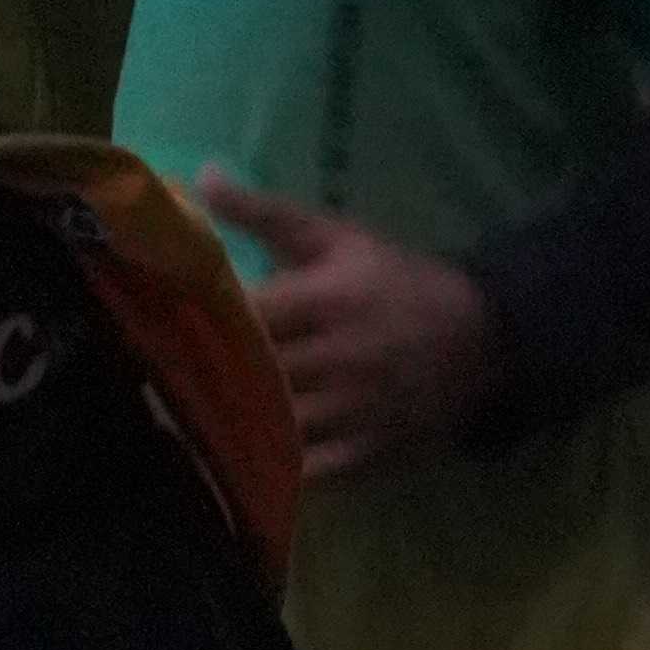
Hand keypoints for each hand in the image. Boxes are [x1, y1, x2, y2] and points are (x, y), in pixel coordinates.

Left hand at [193, 174, 499, 481]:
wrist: (485, 337)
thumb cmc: (396, 282)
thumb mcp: (339, 239)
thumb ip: (266, 214)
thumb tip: (201, 178)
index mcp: (330, 299)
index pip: (247, 315)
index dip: (203, 321)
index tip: (166, 321)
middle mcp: (342, 358)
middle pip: (255, 374)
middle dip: (210, 373)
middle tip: (165, 373)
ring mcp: (357, 412)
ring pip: (276, 427)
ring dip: (235, 423)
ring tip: (192, 416)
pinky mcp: (370, 455)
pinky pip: (308, 471)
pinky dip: (273, 466)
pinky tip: (242, 457)